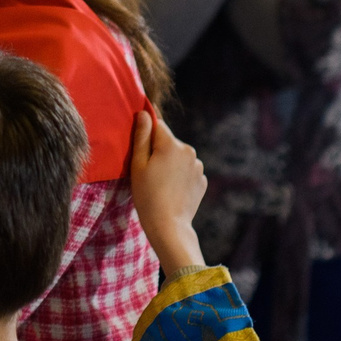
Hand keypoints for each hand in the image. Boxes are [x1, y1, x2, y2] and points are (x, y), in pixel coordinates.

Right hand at [128, 111, 205, 273]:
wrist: (168, 226)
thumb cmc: (147, 196)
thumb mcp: (138, 165)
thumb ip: (141, 137)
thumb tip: (144, 113)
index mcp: (171, 144)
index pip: (157, 124)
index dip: (146, 133)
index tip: (140, 147)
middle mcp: (189, 150)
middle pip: (169, 142)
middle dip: (158, 151)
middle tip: (147, 172)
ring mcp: (198, 166)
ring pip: (179, 157)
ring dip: (170, 164)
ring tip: (160, 185)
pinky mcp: (202, 180)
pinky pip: (187, 171)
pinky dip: (180, 176)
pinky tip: (171, 191)